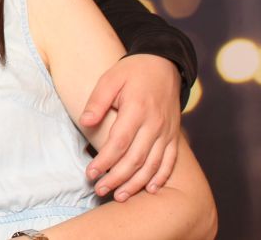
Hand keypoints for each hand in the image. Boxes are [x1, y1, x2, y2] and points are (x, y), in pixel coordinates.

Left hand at [80, 54, 181, 199]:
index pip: (119, 142)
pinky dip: (161, 177)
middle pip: (135, 159)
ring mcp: (167, 131)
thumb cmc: (132, 71)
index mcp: (137, 109)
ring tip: (120, 196)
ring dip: (136, 183)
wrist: (164, 65)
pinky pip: (170, 161)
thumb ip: (98, 101)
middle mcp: (155, 124)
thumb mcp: (110, 79)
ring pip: (153, 164)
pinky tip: (150, 189)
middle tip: (99, 190)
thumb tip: (85, 122)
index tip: (90, 173)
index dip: (104, 161)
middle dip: (117, 178)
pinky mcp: (174, 135)